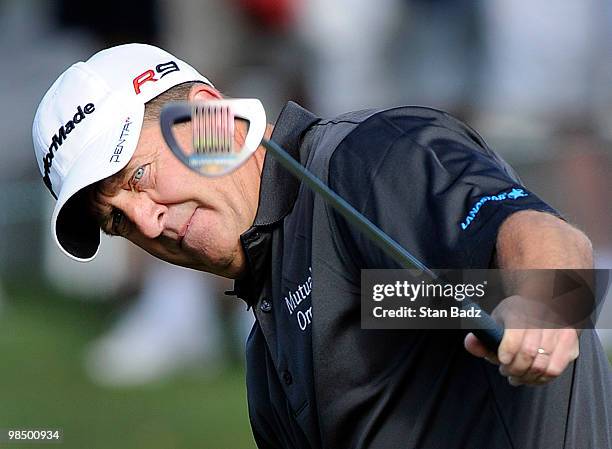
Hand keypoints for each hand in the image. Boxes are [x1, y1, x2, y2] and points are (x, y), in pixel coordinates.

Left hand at [464, 295, 579, 385]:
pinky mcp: (570, 344)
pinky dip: (540, 379)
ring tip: (516, 376)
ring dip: (526, 377)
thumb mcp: (496, 320)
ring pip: (543, 366)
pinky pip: (555, 370)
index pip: (515, 336)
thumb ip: (482, 336)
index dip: (506, 353)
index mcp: (521, 311)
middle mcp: (543, 320)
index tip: (501, 360)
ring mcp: (560, 332)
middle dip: (514, 368)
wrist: (544, 303)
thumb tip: (470, 343)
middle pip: (528, 355)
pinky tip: (531, 377)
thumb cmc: (516, 315)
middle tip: (506, 371)